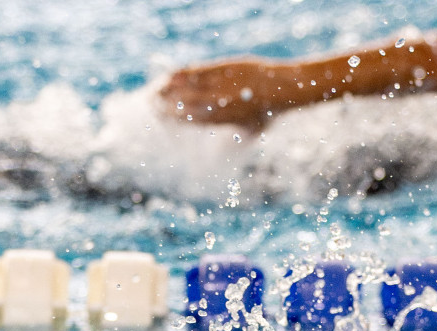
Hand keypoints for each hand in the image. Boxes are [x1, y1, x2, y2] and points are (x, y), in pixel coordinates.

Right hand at [159, 60, 280, 127]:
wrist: (284, 88)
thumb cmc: (269, 113)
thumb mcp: (252, 131)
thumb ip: (237, 139)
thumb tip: (228, 155)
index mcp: (223, 120)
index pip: (193, 119)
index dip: (176, 118)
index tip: (162, 117)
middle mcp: (219, 102)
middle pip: (187, 103)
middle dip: (168, 104)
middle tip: (152, 104)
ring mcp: (221, 84)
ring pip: (190, 87)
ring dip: (170, 88)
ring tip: (156, 89)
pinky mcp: (224, 69)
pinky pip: (199, 71)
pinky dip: (183, 74)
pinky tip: (171, 75)